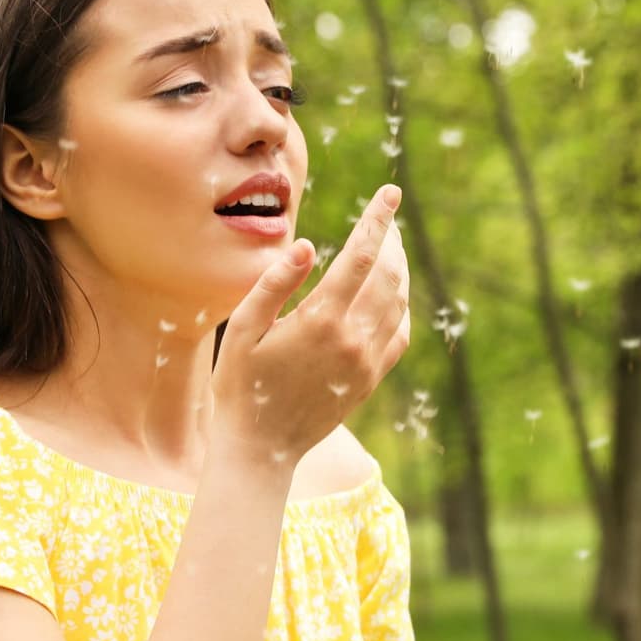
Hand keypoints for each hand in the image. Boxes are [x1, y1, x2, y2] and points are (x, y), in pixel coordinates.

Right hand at [211, 183, 410, 462]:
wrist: (260, 449)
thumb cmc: (239, 385)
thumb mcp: (243, 330)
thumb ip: (274, 284)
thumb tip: (309, 245)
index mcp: (320, 320)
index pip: (362, 256)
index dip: (378, 219)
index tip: (390, 192)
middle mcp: (352, 340)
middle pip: (389, 275)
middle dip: (391, 239)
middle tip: (388, 215)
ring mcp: (366, 363)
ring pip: (398, 303)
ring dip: (399, 270)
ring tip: (390, 247)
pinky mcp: (369, 381)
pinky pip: (399, 335)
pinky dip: (401, 307)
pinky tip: (391, 295)